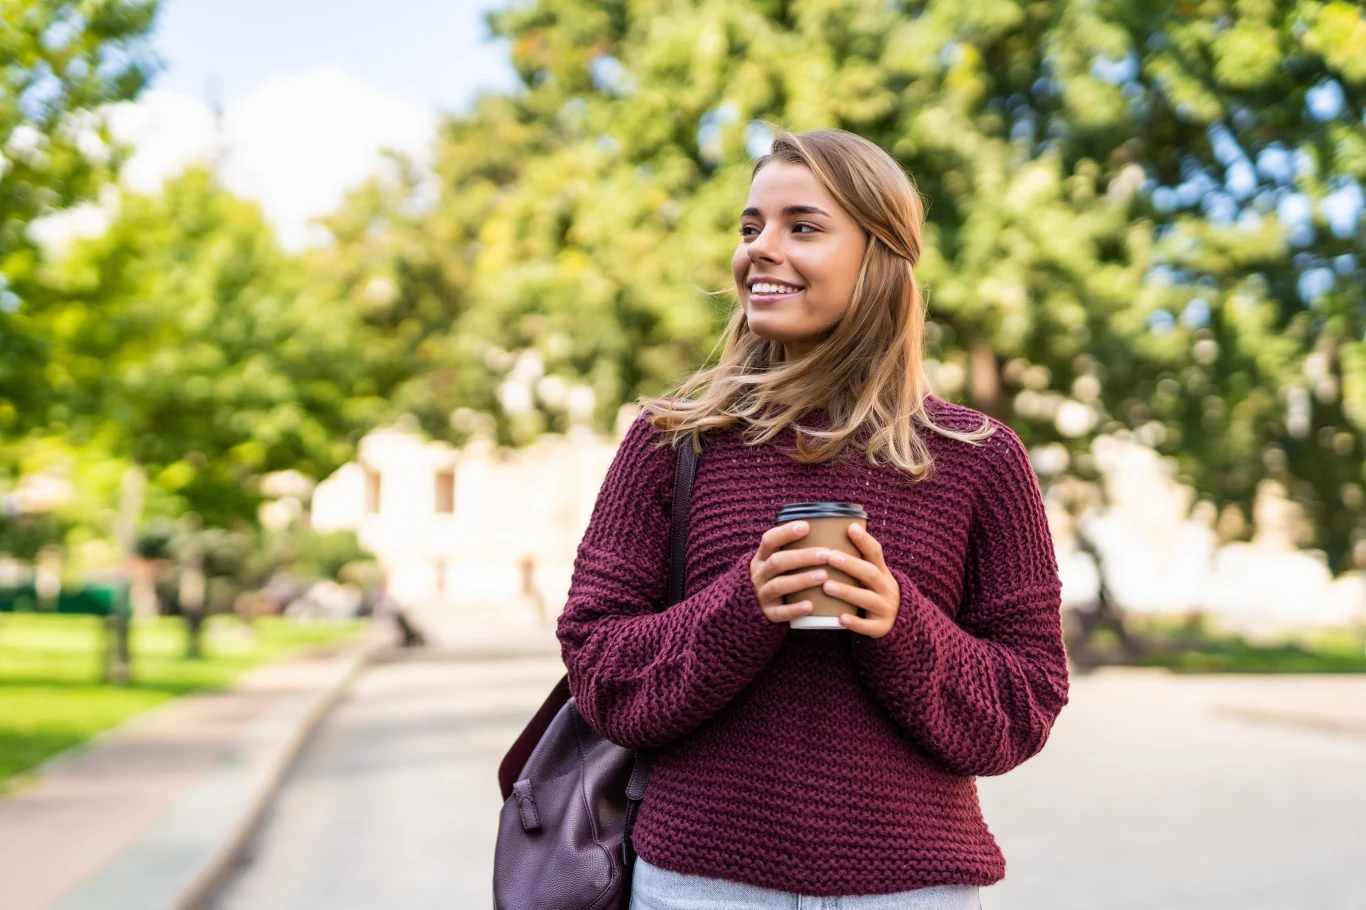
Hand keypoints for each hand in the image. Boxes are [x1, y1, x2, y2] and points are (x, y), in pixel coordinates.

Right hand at [749, 521, 832, 623]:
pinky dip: (795, 609)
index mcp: (762, 557)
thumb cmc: (783, 575)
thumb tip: (835, 526)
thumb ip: (799, 547)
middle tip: (827, 555)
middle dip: (803, 557)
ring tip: (824, 576)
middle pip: (777, 562)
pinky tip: (811, 606)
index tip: (806, 526)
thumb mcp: (782, 559)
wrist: (762, 605)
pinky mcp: (768, 613)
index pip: (769, 540)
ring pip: (779, 585)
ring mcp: (762, 594)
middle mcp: (759, 574)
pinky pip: (780, 612)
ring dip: (802, 579)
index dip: (786, 533)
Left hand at [825, 524, 899, 638]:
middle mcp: (886, 588)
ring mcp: (885, 608)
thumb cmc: (872, 591)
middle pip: (870, 574)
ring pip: (867, 599)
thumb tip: (829, 529)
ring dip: (847, 592)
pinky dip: (855, 623)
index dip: (864, 540)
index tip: (850, 528)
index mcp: (882, 572)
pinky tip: (840, 618)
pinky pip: (868, 626)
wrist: (897, 622)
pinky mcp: (881, 628)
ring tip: (826, 586)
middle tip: (829, 556)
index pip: (875, 552)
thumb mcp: (871, 574)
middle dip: (850, 565)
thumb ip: (857, 558)